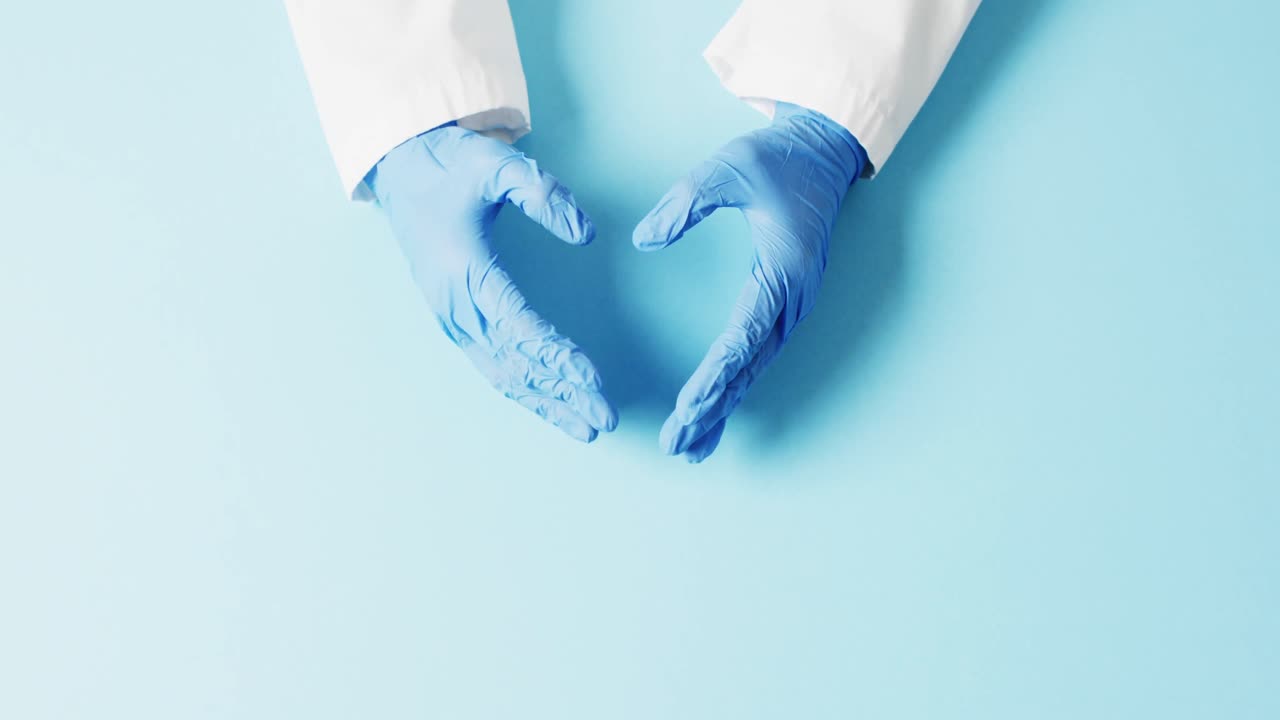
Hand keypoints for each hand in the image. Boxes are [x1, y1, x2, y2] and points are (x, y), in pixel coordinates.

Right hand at [369, 124, 617, 442]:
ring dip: (546, 403)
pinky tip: (552, 406)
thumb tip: (584, 233)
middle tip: (606, 417)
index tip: (593, 380)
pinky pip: (492, 365)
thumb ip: (543, 194)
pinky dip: (525, 391)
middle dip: (563, 394)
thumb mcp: (497, 164)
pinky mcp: (455, 322)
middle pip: (517, 363)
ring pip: (504, 374)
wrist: (401, 168)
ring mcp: (452, 319)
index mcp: (466, 272)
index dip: (558, 357)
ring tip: (587, 427)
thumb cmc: (450, 166)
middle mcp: (456, 307)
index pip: (520, 326)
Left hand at [633, 103, 867, 461]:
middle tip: (678, 445)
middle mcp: (792, 298)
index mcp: (783, 269)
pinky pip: (758, 356)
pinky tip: (714, 414)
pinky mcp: (783, 306)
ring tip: (690, 448)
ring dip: (723, 409)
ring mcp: (791, 306)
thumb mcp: (728, 168)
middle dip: (714, 408)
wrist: (823, 152)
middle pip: (749, 366)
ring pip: (755, 369)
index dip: (717, 372)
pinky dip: (735, 388)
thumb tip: (645, 239)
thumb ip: (686, 203)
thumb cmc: (778, 160)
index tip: (690, 404)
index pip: (746, 332)